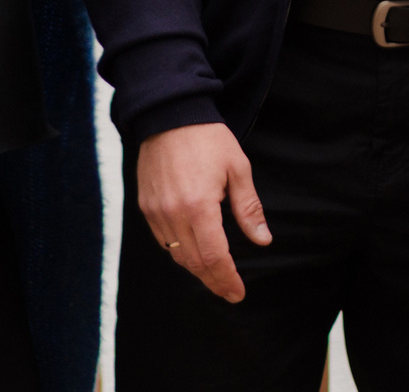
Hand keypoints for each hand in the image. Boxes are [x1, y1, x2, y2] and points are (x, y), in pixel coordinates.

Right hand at [137, 122, 270, 303]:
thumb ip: (248, 209)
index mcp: (199, 207)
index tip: (238, 293)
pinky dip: (180, 252)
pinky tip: (194, 251)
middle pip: (194, 262)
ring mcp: (156, 212)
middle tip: (229, 292)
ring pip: (177, 255)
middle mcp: (173, 214)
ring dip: (197, 269)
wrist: (169, 115)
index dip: (227, 279)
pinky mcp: (146, 207)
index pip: (215, 257)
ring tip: (215, 275)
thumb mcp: (238, 169)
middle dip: (214, 281)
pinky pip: (163, 240)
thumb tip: (262, 240)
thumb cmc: (208, 139)